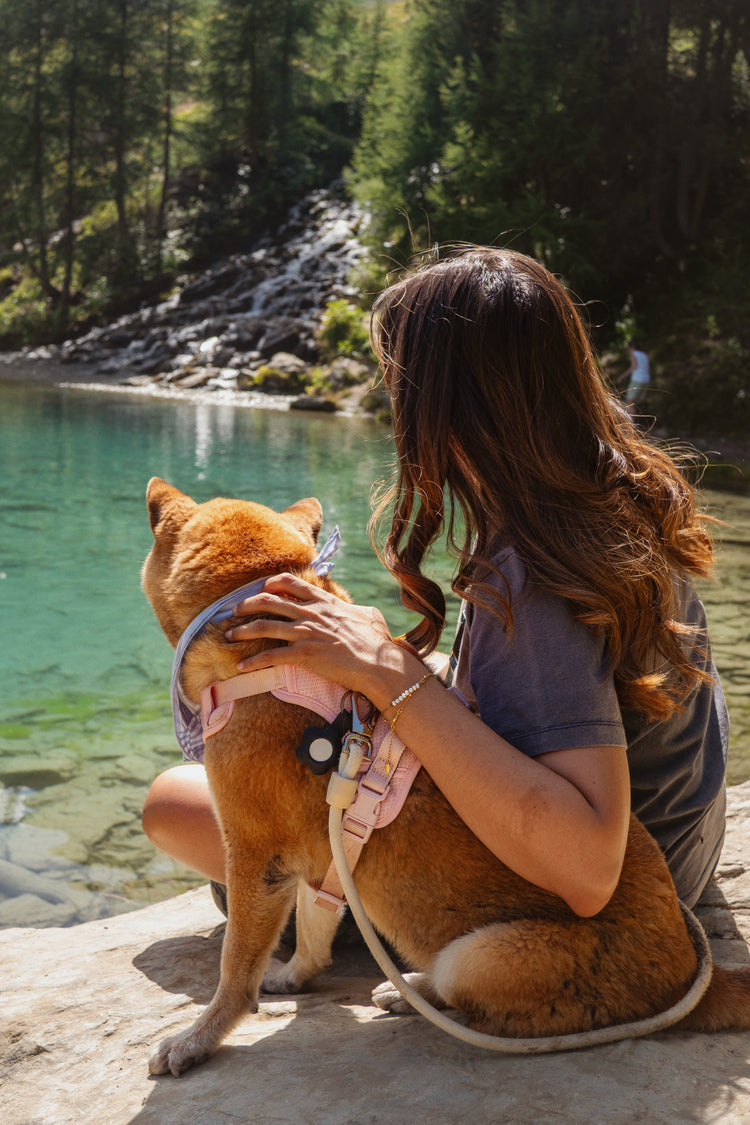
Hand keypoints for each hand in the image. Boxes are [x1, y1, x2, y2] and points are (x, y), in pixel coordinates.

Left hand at [224, 573, 422, 710]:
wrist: (380, 664)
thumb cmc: (378, 641)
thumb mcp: (369, 614)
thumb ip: (355, 609)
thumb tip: (356, 610)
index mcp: (325, 601)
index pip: (290, 583)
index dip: (270, 584)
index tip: (260, 589)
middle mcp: (311, 613)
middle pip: (269, 601)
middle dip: (246, 605)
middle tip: (234, 611)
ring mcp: (306, 633)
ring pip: (263, 626)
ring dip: (242, 631)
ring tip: (228, 635)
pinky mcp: (304, 655)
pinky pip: (271, 656)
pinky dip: (254, 662)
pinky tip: (241, 667)